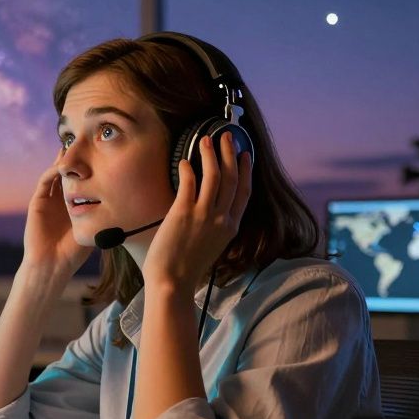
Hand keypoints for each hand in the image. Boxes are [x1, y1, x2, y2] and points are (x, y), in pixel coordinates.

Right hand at [22, 153, 94, 275]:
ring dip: (64, 160)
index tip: (103, 155)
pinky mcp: (37, 202)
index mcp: (74, 204)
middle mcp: (61, 199)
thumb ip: (106, 215)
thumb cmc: (75, 252)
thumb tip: (130, 203)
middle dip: (77, 158)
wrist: (52, 265)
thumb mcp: (95, 228)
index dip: (91, 167)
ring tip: (74, 147)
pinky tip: (63, 166)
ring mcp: (48, 199)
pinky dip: (53, 172)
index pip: (83, 180)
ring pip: (56, 173)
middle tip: (88, 142)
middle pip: (69, 172)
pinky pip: (45, 181)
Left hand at [142, 131, 252, 291]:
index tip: (245, 155)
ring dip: (211, 154)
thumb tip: (208, 208)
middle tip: (226, 137)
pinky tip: (185, 161)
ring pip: (214, 176)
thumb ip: (214, 226)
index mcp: (230, 227)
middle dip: (230, 154)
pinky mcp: (183, 213)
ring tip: (206, 140)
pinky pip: (189, 184)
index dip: (245, 170)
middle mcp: (222, 219)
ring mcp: (204, 215)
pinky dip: (189, 169)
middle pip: (232, 178)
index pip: (244, 192)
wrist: (172, 282)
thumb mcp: (211, 245)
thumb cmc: (186, 267)